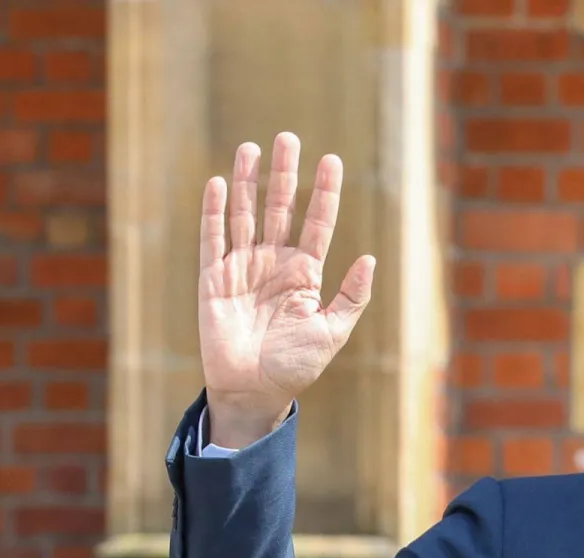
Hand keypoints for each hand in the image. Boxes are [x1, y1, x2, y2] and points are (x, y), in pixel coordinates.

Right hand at [197, 132, 375, 447]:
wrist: (253, 392)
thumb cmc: (295, 366)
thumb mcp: (332, 332)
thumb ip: (351, 296)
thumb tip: (370, 258)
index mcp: (304, 274)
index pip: (317, 223)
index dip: (324, 192)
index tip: (332, 160)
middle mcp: (274, 263)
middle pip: (280, 208)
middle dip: (284, 174)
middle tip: (289, 138)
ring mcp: (243, 268)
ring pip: (246, 215)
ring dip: (248, 182)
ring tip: (251, 147)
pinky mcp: (214, 280)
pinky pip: (213, 239)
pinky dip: (214, 212)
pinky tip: (218, 183)